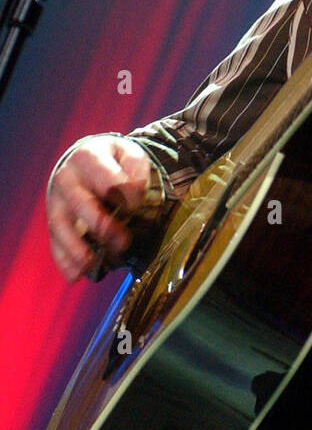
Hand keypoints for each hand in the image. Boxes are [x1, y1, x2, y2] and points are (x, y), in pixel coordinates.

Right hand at [46, 135, 153, 282]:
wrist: (85, 160)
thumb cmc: (113, 161)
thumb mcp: (129, 154)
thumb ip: (137, 168)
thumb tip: (136, 190)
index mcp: (88, 157)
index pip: (107, 180)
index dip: (125, 196)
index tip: (137, 206)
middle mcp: (67, 179)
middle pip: (81, 205)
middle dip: (103, 226)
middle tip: (123, 242)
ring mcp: (57, 201)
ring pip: (61, 226)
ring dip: (77, 248)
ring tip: (92, 264)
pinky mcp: (55, 221)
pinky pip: (54, 242)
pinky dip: (64, 260)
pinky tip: (75, 275)